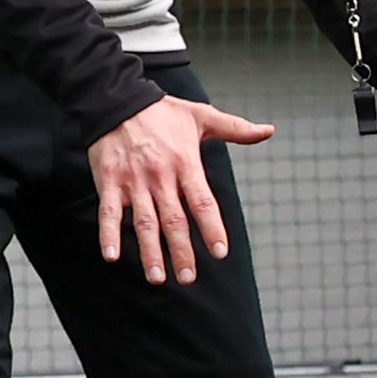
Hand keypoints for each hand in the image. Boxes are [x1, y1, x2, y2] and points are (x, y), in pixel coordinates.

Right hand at [89, 95, 275, 282]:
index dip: (212, 227)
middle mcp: (160, 176)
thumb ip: (235, 129)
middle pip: (174, 220)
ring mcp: (134, 181)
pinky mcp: (109, 182)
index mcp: (185, 163)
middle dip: (182, 251)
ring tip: (158, 278)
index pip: (202, 201)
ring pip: (144, 222)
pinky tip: (111, 257)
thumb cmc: (163, 112)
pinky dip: (107, 234)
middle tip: (188, 277)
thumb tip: (269, 130)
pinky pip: (109, 212)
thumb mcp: (202, 116)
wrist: (117, 100)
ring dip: (151, 251)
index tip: (219, 252)